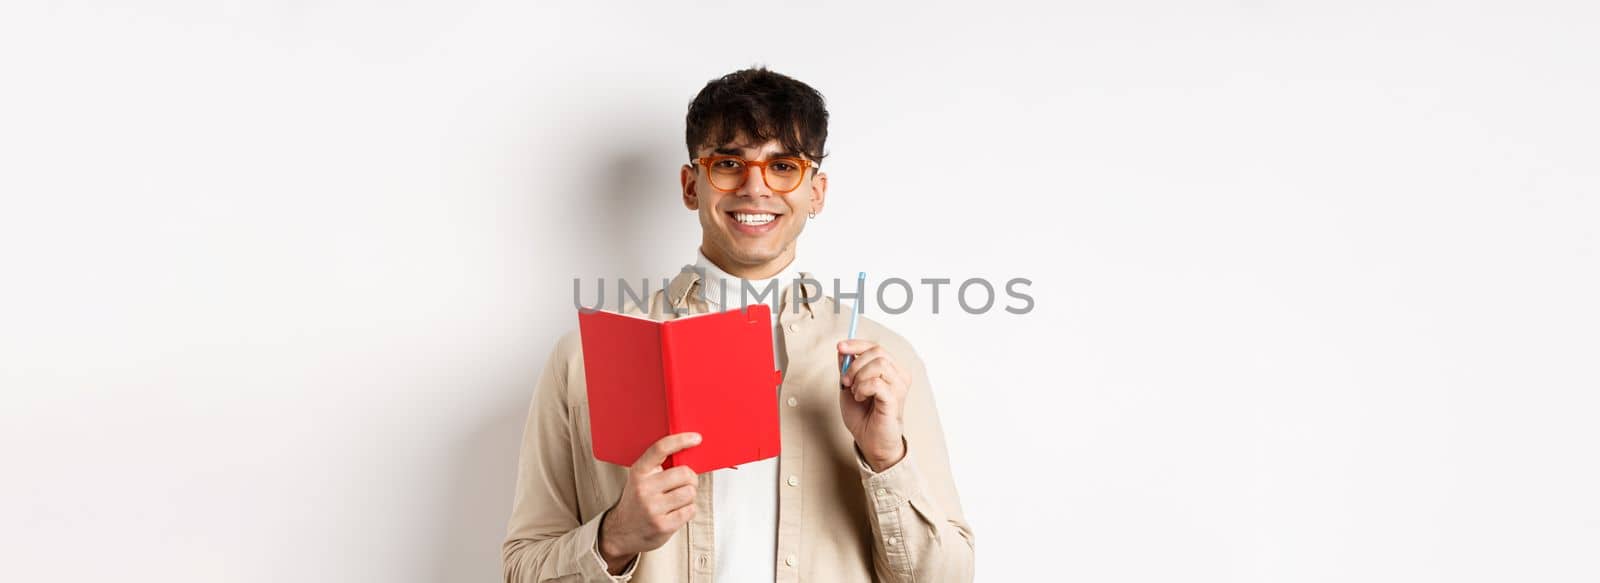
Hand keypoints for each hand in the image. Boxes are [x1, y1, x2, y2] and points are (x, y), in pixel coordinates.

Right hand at [597, 432, 700, 573]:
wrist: (621, 532)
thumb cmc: (637, 502)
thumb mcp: (640, 479)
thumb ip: (658, 467)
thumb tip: (689, 453)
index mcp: (639, 472)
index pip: (660, 448)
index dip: (681, 440)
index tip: (696, 438)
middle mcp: (644, 488)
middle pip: (685, 473)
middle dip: (691, 479)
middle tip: (684, 484)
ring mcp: (653, 508)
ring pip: (690, 493)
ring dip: (689, 496)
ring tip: (677, 500)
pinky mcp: (663, 525)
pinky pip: (691, 510)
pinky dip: (688, 510)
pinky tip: (676, 512)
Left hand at [837, 339, 909, 471]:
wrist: (870, 443)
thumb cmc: (864, 418)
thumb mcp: (849, 388)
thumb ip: (847, 369)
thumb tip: (842, 350)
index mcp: (890, 370)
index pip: (876, 347)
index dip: (856, 344)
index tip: (840, 347)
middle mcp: (899, 375)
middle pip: (878, 351)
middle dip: (855, 364)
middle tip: (846, 382)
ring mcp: (899, 387)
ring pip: (879, 364)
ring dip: (859, 377)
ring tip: (855, 392)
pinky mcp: (895, 399)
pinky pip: (876, 382)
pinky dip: (862, 388)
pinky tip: (860, 398)